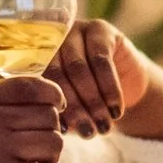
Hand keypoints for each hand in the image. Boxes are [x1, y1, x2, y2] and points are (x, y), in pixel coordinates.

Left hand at [44, 17, 149, 138]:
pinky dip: (110, 90)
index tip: (63, 132)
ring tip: (104, 127)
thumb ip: (59, 111)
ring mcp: (75, 30)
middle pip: (59, 74)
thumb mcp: (72, 105)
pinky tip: (115, 111)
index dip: (52, 108)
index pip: (40, 82)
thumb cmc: (89, 100)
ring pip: (80, 68)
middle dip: (75, 108)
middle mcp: (52, 39)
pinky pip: (102, 61)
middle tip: (88, 133)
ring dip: (94, 102)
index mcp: (36, 56)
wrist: (126, 84)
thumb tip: (54, 130)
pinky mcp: (100, 29)